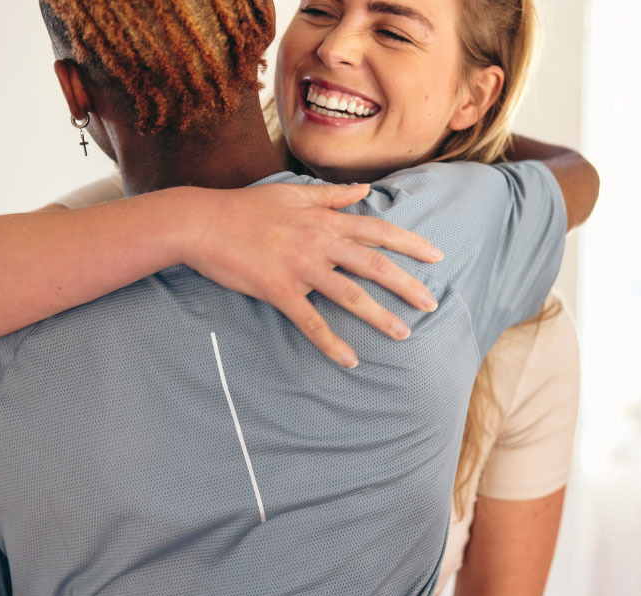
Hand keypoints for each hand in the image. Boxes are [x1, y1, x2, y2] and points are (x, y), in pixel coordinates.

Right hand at [182, 182, 441, 367]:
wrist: (202, 222)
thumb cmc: (245, 207)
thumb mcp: (291, 193)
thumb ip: (330, 195)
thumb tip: (363, 190)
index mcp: (324, 219)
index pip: (377, 229)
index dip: (409, 244)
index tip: (437, 257)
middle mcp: (318, 241)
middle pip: (373, 264)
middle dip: (406, 285)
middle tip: (430, 305)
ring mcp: (299, 267)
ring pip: (349, 294)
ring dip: (378, 316)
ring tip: (403, 335)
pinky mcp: (278, 289)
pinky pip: (310, 320)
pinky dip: (331, 341)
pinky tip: (349, 360)